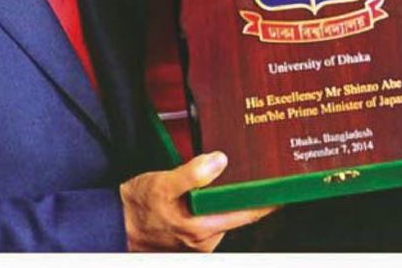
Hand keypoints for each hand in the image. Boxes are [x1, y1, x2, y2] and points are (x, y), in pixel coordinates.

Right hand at [120, 151, 275, 250]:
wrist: (114, 222)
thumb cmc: (137, 207)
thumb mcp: (162, 184)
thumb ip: (191, 174)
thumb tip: (219, 161)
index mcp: (202, 228)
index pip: (247, 214)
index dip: (269, 201)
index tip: (287, 187)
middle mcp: (205, 238)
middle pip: (239, 214)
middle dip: (252, 194)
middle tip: (267, 171)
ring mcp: (199, 239)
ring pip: (226, 215)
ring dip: (234, 197)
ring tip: (244, 174)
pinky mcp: (192, 235)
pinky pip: (214, 217)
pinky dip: (220, 202)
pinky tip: (218, 186)